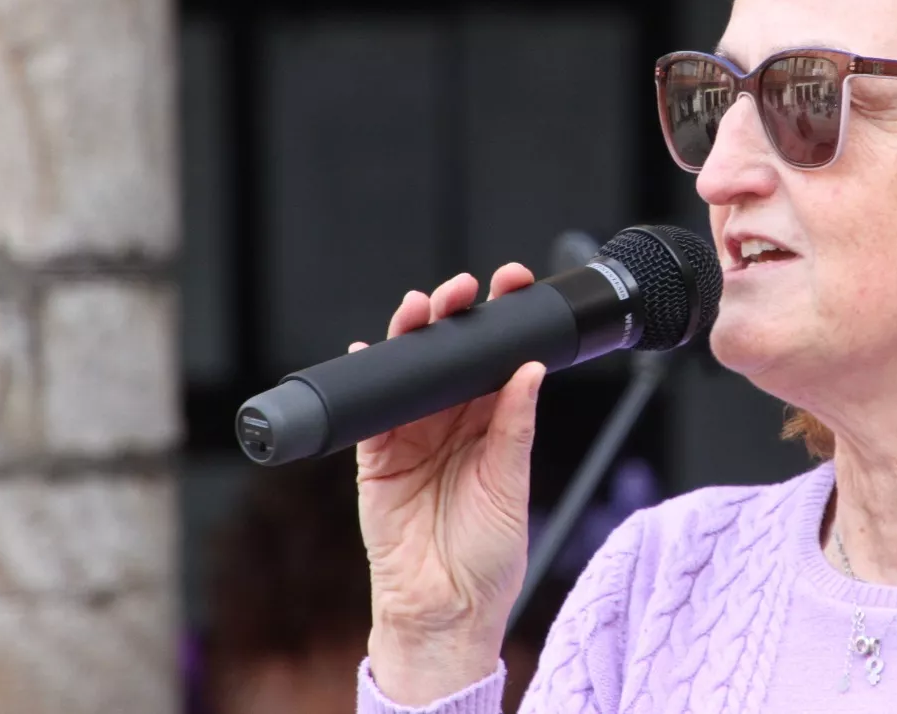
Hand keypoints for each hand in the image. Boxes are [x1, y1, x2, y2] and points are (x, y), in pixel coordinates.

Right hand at [353, 264, 545, 704]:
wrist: (447, 611)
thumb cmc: (488, 557)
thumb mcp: (510, 484)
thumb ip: (514, 426)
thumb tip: (530, 369)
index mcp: (492, 422)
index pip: (496, 357)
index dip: (502, 319)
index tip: (514, 284)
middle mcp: (452, 421)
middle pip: (450, 353)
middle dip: (454, 313)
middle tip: (463, 289)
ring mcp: (412, 436)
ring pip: (408, 370)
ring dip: (411, 334)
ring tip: (420, 309)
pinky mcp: (376, 457)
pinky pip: (369, 409)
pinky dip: (366, 378)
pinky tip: (367, 350)